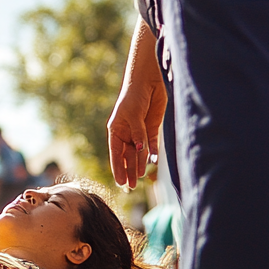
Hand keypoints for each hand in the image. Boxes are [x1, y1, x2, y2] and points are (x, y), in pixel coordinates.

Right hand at [108, 69, 167, 189]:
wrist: (147, 81)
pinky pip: (152, 145)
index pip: (115, 153)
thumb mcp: (132, 115)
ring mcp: (139, 132)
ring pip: (139, 153)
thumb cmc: (133, 96)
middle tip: (131, 186)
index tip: (119, 181)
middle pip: (127, 155)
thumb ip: (137, 133)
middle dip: (128, 170)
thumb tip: (141, 151)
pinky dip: (152, 153)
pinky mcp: (152, 129)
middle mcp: (127, 133)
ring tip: (140, 178)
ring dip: (140, 164)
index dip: (117, 167)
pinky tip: (153, 163)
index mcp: (116, 130)